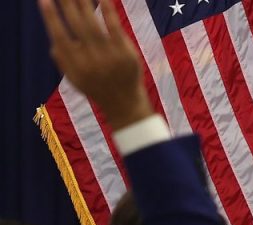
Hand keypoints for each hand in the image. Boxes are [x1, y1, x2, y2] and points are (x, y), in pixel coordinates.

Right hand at [39, 0, 152, 129]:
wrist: (124, 103)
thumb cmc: (96, 87)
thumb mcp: (74, 79)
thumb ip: (62, 60)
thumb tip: (53, 39)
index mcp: (74, 66)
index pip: (59, 37)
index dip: (50, 17)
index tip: (43, 0)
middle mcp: (90, 61)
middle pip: (76, 26)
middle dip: (67, 4)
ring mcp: (109, 57)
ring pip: (94, 24)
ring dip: (84, 3)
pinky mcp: (126, 53)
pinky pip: (115, 27)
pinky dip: (108, 11)